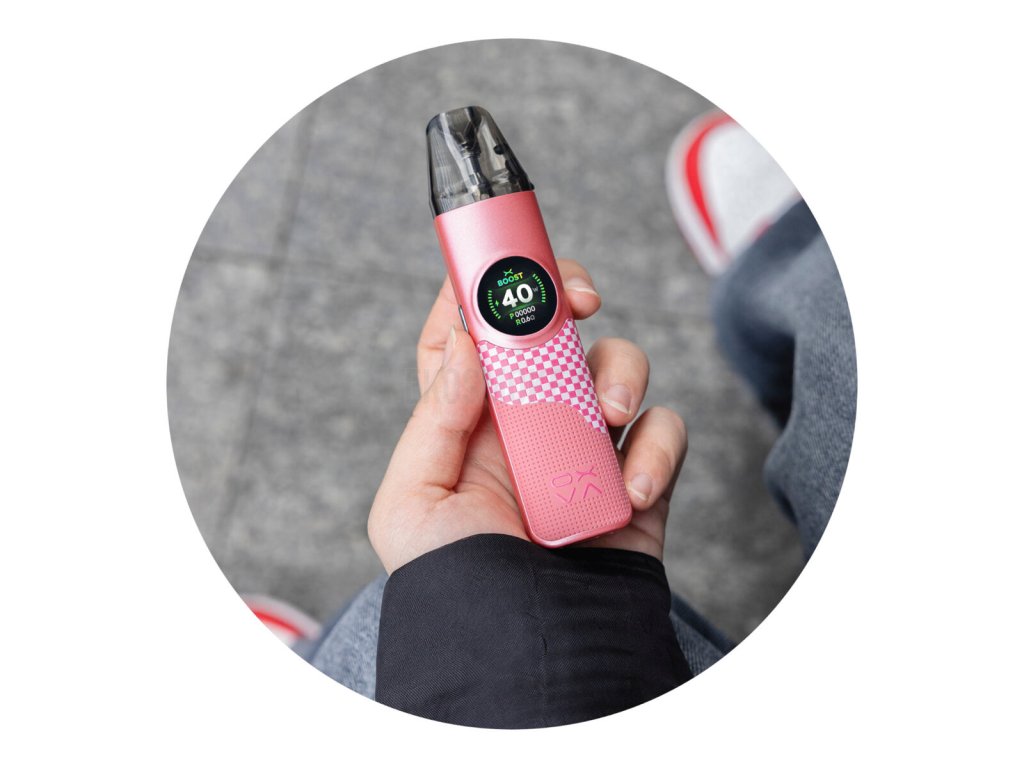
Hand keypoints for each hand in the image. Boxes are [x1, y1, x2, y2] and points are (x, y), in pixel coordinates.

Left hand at [368, 260, 687, 572]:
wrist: (526, 651)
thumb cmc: (457, 582)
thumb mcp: (412, 502)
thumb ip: (436, 414)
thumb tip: (471, 339)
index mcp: (467, 420)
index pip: (472, 333)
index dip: (482, 287)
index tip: (499, 261)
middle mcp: (529, 421)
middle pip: (552, 326)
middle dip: (566, 294)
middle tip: (576, 298)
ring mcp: (587, 445)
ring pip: (617, 364)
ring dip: (620, 374)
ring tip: (609, 416)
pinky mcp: (639, 475)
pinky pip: (666, 431)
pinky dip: (658, 450)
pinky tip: (630, 490)